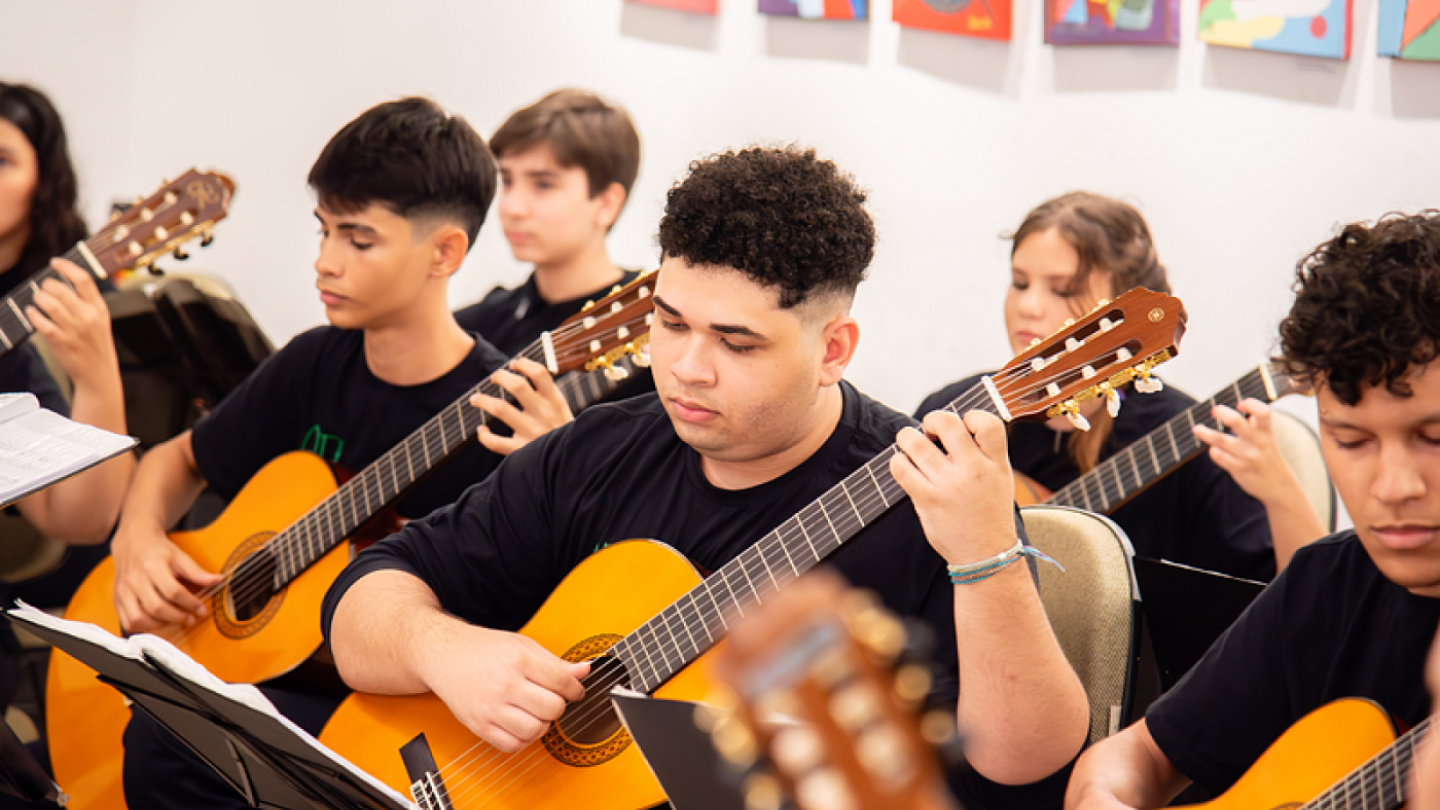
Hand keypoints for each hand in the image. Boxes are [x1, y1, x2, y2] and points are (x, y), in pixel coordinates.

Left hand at [27, 258, 119, 389]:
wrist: (99, 372)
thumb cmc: (96, 344)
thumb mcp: (101, 319)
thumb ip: (87, 302)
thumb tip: (64, 282)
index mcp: (99, 308)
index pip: (83, 279)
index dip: (66, 267)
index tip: (55, 262)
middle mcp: (87, 317)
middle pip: (60, 289)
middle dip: (47, 285)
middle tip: (44, 288)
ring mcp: (74, 329)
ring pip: (49, 304)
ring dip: (38, 298)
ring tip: (38, 300)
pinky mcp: (61, 341)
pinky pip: (41, 322)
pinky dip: (33, 314)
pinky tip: (32, 312)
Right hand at [111, 522, 221, 633]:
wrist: (133, 541)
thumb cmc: (157, 550)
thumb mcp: (179, 555)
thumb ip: (196, 571)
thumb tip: (217, 580)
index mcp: (152, 565)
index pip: (173, 591)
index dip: (190, 603)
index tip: (202, 610)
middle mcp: (134, 579)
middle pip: (156, 607)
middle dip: (177, 617)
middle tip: (191, 619)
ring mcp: (123, 591)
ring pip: (138, 618)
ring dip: (160, 625)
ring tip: (175, 621)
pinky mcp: (116, 599)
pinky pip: (128, 622)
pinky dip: (144, 628)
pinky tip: (158, 623)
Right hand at [421, 624, 590, 752]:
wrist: (443, 654)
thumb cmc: (483, 649)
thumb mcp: (523, 645)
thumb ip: (555, 662)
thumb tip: (584, 671)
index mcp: (518, 660)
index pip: (561, 682)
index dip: (575, 689)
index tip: (574, 690)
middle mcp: (504, 684)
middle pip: (552, 708)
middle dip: (559, 706)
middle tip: (552, 700)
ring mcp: (490, 707)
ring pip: (535, 730)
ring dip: (543, 725)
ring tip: (536, 713)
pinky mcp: (478, 725)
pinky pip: (512, 746)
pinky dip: (523, 740)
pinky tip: (521, 725)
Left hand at [472, 357, 573, 454]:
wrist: (576, 463)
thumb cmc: (565, 435)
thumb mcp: (564, 412)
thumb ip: (548, 396)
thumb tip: (528, 375)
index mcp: (555, 402)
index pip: (539, 373)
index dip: (524, 364)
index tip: (514, 363)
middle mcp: (543, 414)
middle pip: (518, 386)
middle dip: (501, 377)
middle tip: (494, 377)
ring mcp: (532, 433)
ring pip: (501, 408)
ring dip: (484, 400)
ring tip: (475, 399)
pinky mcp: (522, 451)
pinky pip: (496, 442)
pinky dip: (484, 436)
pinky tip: (482, 430)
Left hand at [891, 410, 1018, 565]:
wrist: (986, 555)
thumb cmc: (990, 513)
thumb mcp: (1001, 477)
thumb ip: (984, 451)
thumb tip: (953, 424)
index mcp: (996, 463)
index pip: (988, 422)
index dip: (971, 416)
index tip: (964, 426)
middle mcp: (973, 470)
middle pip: (946, 422)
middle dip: (931, 419)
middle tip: (929, 431)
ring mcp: (948, 485)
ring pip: (915, 442)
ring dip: (908, 438)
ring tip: (911, 445)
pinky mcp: (927, 499)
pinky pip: (901, 467)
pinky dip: (898, 461)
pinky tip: (906, 466)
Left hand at [1193, 398, 1298, 505]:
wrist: (1280, 487)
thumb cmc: (1268, 457)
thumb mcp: (1268, 438)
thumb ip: (1257, 423)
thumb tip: (1243, 404)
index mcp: (1266, 432)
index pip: (1264, 413)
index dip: (1252, 404)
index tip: (1240, 404)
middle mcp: (1258, 442)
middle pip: (1236, 422)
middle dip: (1222, 413)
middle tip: (1214, 410)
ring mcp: (1247, 456)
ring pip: (1220, 440)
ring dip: (1206, 433)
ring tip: (1196, 429)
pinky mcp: (1239, 469)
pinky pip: (1218, 455)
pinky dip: (1213, 450)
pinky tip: (1213, 449)